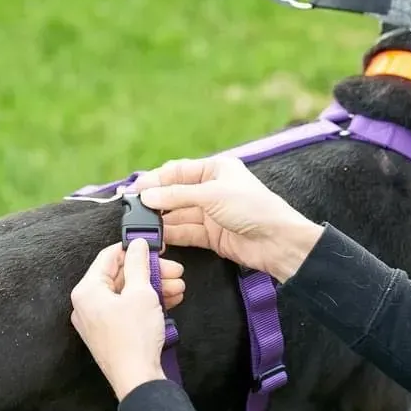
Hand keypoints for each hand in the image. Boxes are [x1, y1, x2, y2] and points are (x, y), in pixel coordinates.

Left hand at [70, 239, 185, 400]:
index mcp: (87, 291)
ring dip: (154, 287)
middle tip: (173, 269)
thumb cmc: (134, 339)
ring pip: (128, 293)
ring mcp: (98, 321)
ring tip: (177, 286)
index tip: (153, 246)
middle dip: (151, 271)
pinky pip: (129, 309)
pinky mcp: (111, 333)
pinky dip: (148, 303)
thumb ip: (139, 264)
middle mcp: (88, 305)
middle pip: (122, 276)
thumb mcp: (141, 293)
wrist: (137, 380)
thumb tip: (137, 244)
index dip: (134, 248)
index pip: (109, 256)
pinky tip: (170, 300)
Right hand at [130, 157, 323, 281]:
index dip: (155, 180)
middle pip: (175, 194)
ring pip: (178, 215)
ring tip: (140, 226)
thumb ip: (176, 195)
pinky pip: (185, 232)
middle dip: (155, 202)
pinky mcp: (211, 235)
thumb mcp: (212, 195)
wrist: (278, 241)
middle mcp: (212, 189)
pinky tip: (156, 237)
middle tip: (132, 210)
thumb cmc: (252, 208)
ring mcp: (211, 213)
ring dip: (161, 221)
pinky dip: (171, 235)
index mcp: (216, 169)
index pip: (178, 172)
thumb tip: (146, 195)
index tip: (134, 190)